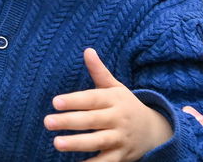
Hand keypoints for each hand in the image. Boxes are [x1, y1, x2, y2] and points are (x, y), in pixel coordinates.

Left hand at [44, 48, 172, 160]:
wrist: (155, 130)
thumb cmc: (126, 105)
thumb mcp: (115, 87)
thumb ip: (99, 72)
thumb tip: (87, 50)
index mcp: (113, 100)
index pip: (91, 99)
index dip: (74, 100)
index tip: (55, 102)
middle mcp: (117, 119)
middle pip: (92, 120)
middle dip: (70, 122)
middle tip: (47, 122)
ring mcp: (120, 138)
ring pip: (98, 141)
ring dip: (77, 143)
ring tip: (57, 143)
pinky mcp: (122, 155)